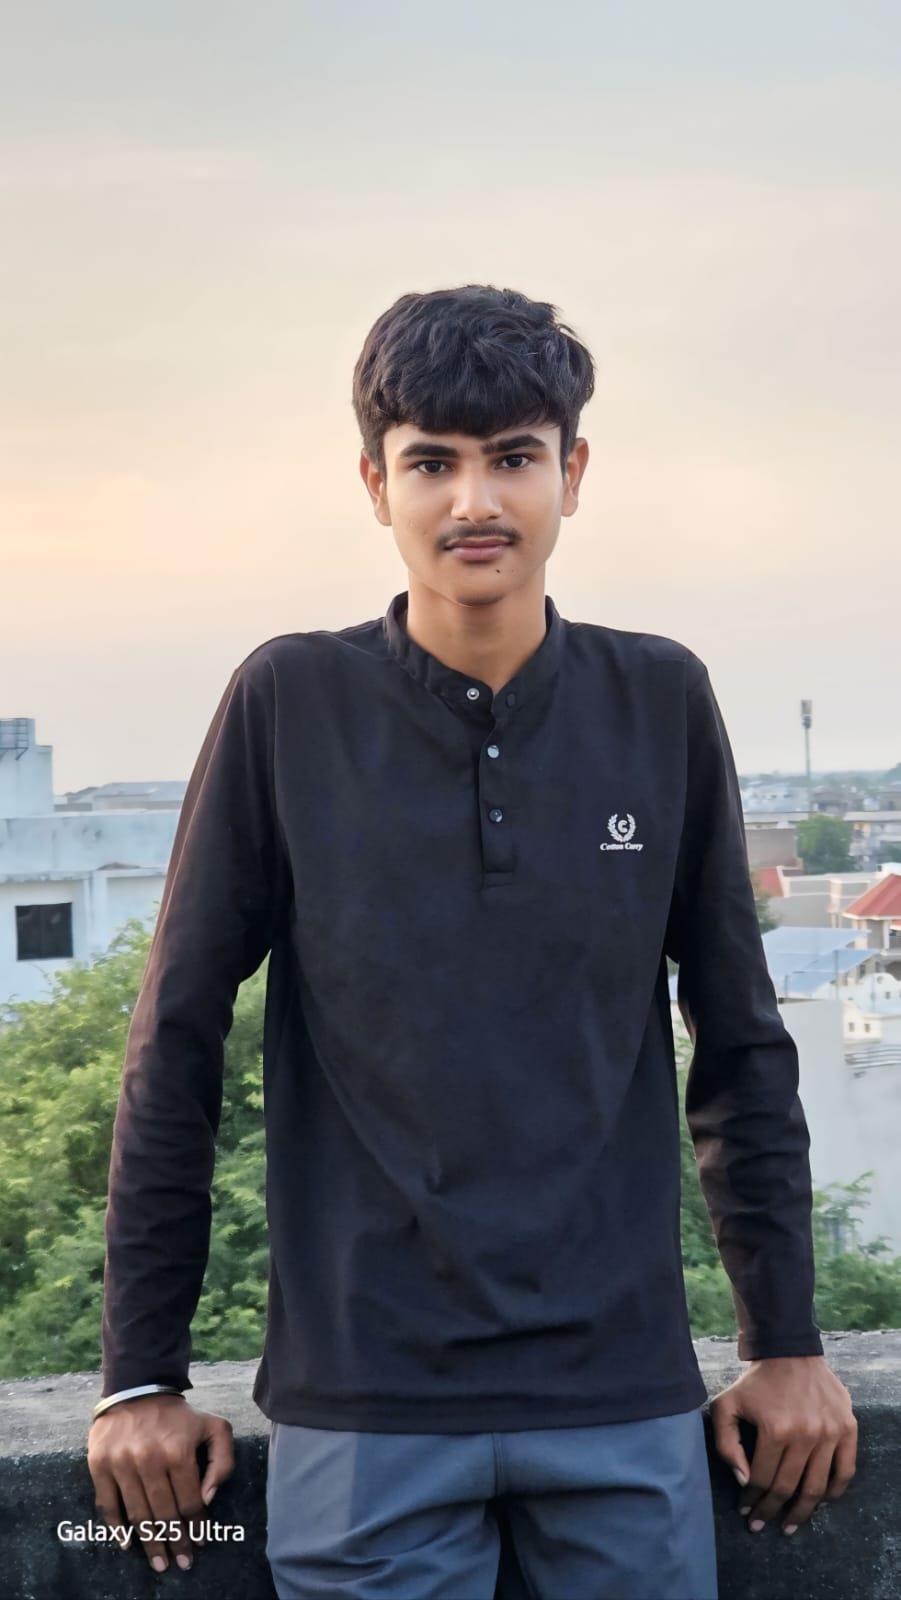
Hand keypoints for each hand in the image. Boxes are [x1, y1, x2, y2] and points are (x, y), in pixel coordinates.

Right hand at [87, 1393, 234, 1573]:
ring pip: (138, 1515)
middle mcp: (149, 1459)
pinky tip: (128, 1544)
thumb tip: (207, 1498)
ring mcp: (122, 1463)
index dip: (197, 1526)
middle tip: (180, 1562)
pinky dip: (117, 1529)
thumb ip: (222, 1461)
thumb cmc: (179, 1415)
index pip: (189, 1502)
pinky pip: (108, 1505)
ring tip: (159, 1563)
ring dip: (150, 1544)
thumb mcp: (214, 1427)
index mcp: (179, 1451)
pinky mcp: (100, 1465)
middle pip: (164, 1514)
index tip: (200, 1543)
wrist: (137, 1388)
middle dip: (175, 1543)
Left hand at [710, 1355, 856, 1535]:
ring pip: (817, 1487)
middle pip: (788, 1488)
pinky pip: (845, 1471)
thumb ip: (726, 1444)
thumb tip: (745, 1481)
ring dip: (803, 1512)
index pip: (763, 1479)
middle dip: (772, 1511)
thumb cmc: (755, 1382)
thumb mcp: (726, 1405)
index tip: (745, 1511)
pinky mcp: (847, 1428)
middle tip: (762, 1524)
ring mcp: (830, 1432)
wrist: (789, 1352)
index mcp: (775, 1429)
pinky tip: (820, 1502)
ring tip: (790, 1525)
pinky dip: (833, 1492)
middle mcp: (806, 1433)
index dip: (752, 1500)